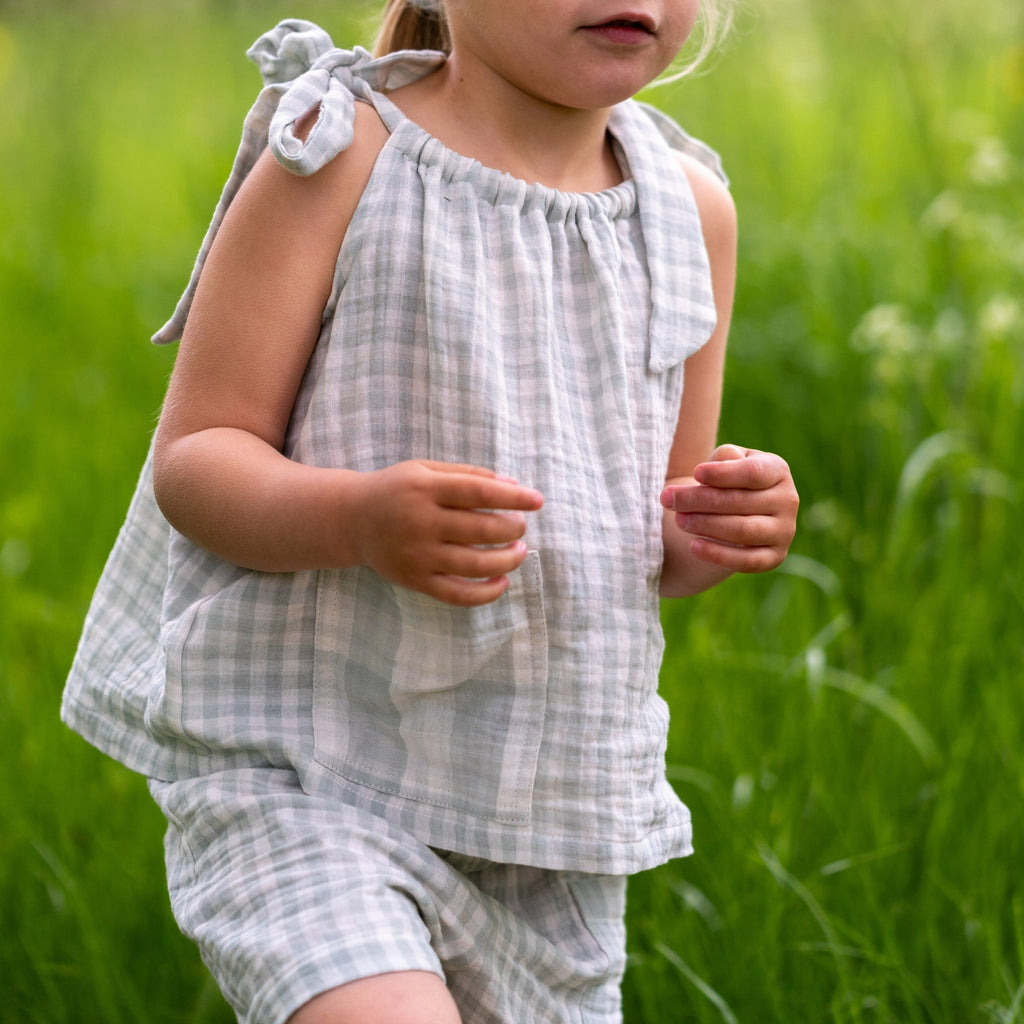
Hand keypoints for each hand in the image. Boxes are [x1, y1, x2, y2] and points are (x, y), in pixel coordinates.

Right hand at [351, 460, 543, 606]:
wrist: (352, 519)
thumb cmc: (398, 490)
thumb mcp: (426, 470)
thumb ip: (468, 475)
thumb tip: (513, 484)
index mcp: (425, 489)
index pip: (480, 492)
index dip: (514, 496)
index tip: (537, 500)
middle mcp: (420, 522)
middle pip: (482, 530)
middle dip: (512, 528)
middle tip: (520, 527)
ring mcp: (417, 555)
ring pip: (475, 564)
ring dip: (508, 560)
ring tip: (519, 551)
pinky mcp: (415, 580)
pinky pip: (457, 593)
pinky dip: (486, 592)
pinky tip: (502, 581)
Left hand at [660, 444, 797, 573]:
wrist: (732, 512)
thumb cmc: (725, 480)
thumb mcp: (724, 462)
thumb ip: (724, 457)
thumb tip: (718, 464)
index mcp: (778, 471)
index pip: (753, 472)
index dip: (723, 474)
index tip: (695, 473)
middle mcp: (787, 500)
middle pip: (740, 501)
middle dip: (699, 500)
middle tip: (667, 498)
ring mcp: (784, 531)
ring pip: (743, 531)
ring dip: (706, 525)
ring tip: (678, 519)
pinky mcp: (774, 557)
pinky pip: (747, 561)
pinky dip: (719, 555)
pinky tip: (694, 546)